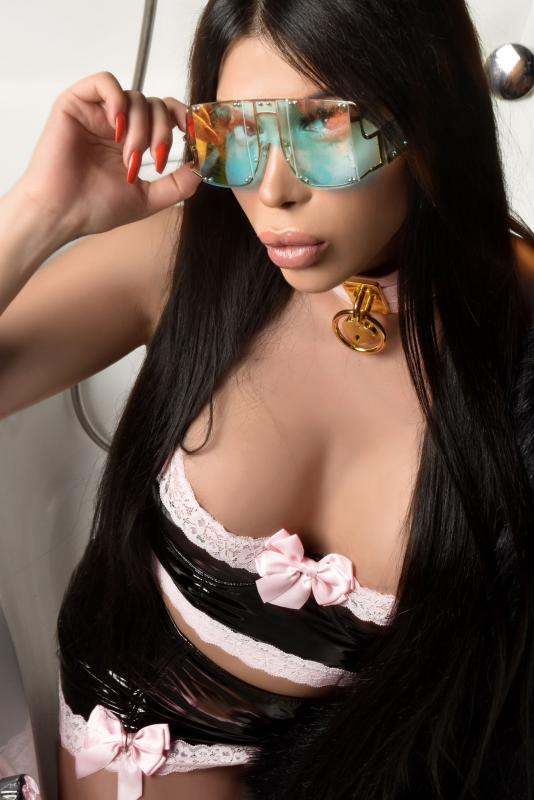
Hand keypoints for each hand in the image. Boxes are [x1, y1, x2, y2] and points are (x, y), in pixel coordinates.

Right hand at [14, 70, 201, 237]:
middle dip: (162, 131)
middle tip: (155, 158)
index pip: (163, 114)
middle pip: (154, 105)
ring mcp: (96, 113)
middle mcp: (115, 125)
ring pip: (135, 97)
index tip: (192, 133)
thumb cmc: (95, 208)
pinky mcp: (75, 103)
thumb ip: (177, 185)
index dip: (181, 118)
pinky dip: (118, 100)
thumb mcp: (148, 199)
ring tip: (130, 157)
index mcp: (131, 142)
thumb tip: (201, 169)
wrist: (62, 214)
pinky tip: (117, 127)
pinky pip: (105, 82)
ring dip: (140, 128)